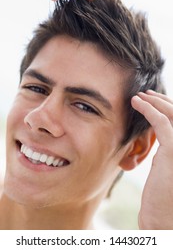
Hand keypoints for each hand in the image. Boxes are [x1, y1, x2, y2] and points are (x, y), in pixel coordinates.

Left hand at [131, 90, 172, 228]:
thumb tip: (158, 135)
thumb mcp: (166, 167)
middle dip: (162, 100)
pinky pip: (161, 122)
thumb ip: (166, 150)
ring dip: (154, 101)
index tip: (152, 100)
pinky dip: (148, 110)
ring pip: (171, 113)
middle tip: (146, 94)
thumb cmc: (162, 196)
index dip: (168, 106)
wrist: (163, 219)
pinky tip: (137, 104)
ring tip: (139, 96)